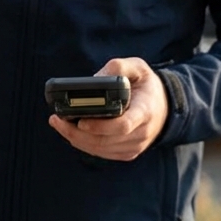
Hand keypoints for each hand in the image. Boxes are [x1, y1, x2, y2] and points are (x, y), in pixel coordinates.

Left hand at [49, 58, 168, 160]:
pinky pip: (103, 153)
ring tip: (58, 124)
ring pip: (101, 149)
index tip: (80, 120)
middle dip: (76, 133)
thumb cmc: (146, 85)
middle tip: (56, 120)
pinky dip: (84, 145)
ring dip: (76, 139)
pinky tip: (71, 134)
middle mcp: (141, 133)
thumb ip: (117, 68)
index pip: (123, 125)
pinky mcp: (128, 152)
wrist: (164, 107)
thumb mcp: (137, 67)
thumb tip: (93, 80)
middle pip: (105, 140)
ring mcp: (135, 146)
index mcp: (145, 111)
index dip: (100, 126)